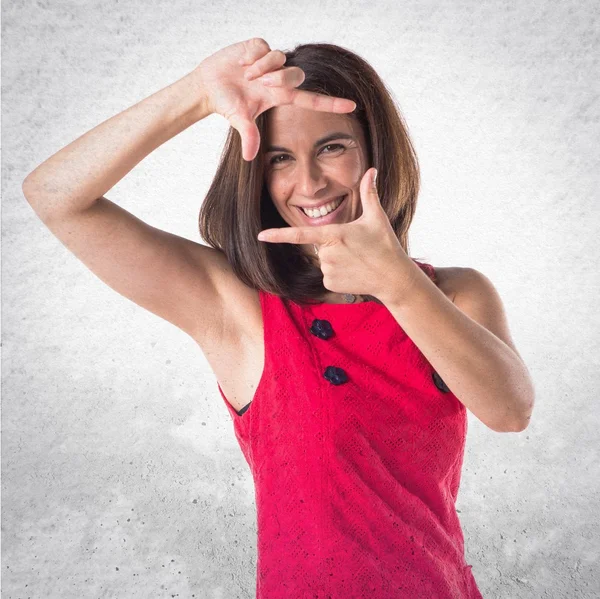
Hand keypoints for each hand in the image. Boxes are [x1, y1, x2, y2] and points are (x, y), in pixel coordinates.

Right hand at [191, 37, 356, 160]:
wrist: (208, 86)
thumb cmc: (227, 105)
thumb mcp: (239, 121)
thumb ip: (248, 136)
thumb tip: (249, 157)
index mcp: (280, 97)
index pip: (312, 100)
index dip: (332, 103)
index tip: (353, 106)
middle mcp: (279, 78)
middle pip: (296, 75)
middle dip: (278, 78)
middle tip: (258, 84)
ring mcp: (270, 61)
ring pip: (279, 58)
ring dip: (261, 68)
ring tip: (245, 75)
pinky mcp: (258, 46)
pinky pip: (263, 47)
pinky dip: (250, 56)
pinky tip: (240, 62)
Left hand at [257, 168, 419, 303]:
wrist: (394, 278)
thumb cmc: (386, 245)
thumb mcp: (377, 218)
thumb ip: (369, 193)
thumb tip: (371, 170)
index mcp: (334, 235)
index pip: (300, 235)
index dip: (278, 235)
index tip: (261, 236)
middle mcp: (327, 254)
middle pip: (320, 246)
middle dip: (333, 245)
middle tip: (356, 249)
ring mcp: (328, 271)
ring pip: (323, 261)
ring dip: (336, 260)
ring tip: (357, 261)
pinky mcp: (331, 284)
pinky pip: (327, 275)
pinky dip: (338, 274)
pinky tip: (354, 273)